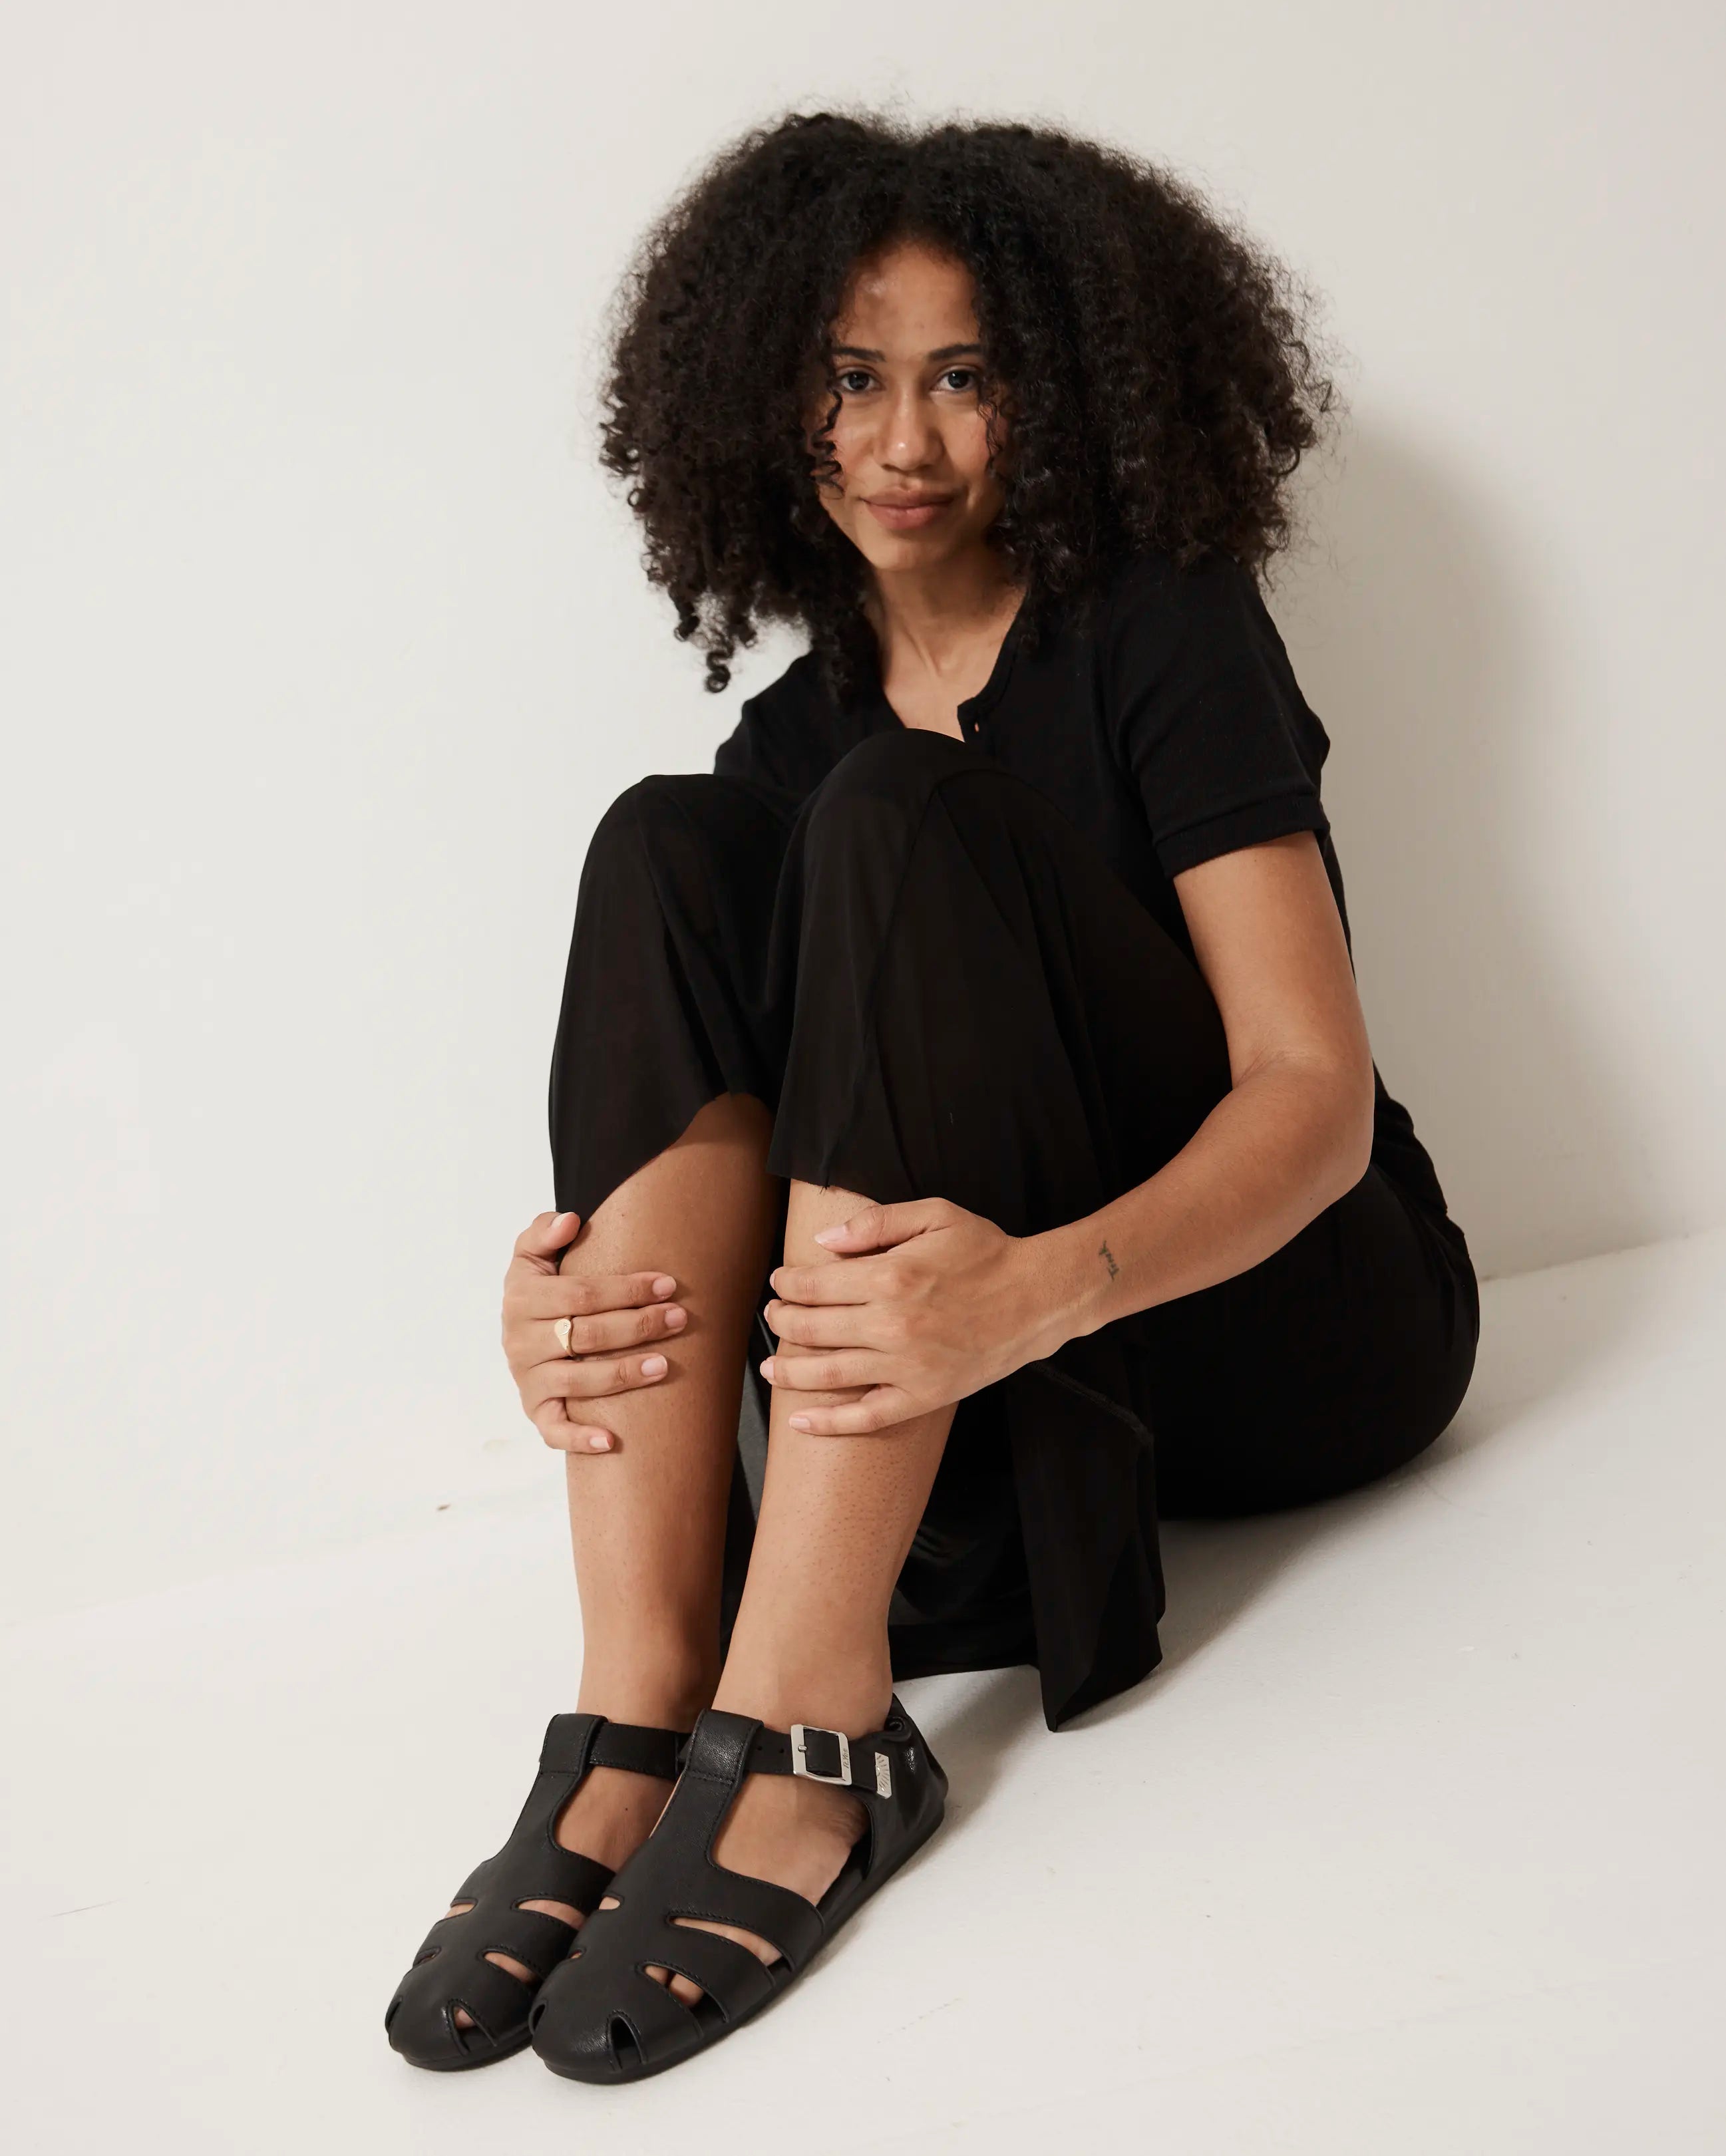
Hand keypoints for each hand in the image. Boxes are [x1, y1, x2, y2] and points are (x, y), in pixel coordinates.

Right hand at [501, 1211, 685, 1452]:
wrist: (517, 1330)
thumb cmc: (538, 1289)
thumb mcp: (532, 1255)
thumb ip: (544, 1232)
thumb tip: (571, 1220)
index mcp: (522, 1299)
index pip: (581, 1294)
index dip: (627, 1289)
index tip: (667, 1284)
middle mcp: (521, 1341)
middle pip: (586, 1335)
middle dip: (638, 1325)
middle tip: (679, 1318)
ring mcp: (528, 1379)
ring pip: (579, 1381)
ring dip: (623, 1374)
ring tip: (664, 1365)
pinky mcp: (536, 1410)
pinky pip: (554, 1430)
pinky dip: (580, 1438)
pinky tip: (612, 1441)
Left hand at [760, 1197, 1068, 1435]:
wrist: (1038, 1297)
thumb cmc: (987, 1252)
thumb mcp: (934, 1215)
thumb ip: (875, 1223)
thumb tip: (823, 1240)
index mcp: (890, 1277)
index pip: (815, 1284)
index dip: (788, 1282)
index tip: (779, 1281)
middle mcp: (891, 1325)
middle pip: (813, 1328)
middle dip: (783, 1320)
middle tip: (773, 1315)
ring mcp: (906, 1366)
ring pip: (829, 1373)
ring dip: (790, 1370)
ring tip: (770, 1365)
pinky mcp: (923, 1396)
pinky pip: (867, 1417)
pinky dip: (829, 1423)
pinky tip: (800, 1420)